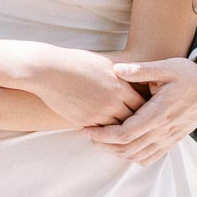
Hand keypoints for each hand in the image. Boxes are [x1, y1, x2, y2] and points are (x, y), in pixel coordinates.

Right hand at [25, 45, 144, 127]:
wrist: (48, 70)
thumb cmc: (77, 62)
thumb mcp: (105, 62)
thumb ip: (123, 72)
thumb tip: (138, 74)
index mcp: (120, 86)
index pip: (143, 105)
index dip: (146, 109)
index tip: (147, 111)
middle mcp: (112, 102)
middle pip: (134, 121)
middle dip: (137, 124)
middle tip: (141, 127)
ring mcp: (98, 114)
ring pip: (118, 130)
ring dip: (120, 132)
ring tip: (124, 134)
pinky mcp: (84, 122)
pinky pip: (100, 134)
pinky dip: (104, 134)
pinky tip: (105, 134)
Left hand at [84, 54, 196, 165]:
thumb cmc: (187, 74)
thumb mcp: (166, 66)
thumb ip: (141, 69)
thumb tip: (116, 68)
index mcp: (159, 113)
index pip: (126, 133)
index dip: (104, 134)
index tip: (88, 128)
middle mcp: (164, 130)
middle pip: (128, 149)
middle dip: (105, 144)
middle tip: (88, 133)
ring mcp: (169, 138)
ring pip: (138, 156)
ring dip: (116, 152)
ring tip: (101, 139)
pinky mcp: (173, 141)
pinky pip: (151, 158)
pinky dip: (133, 157)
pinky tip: (122, 146)